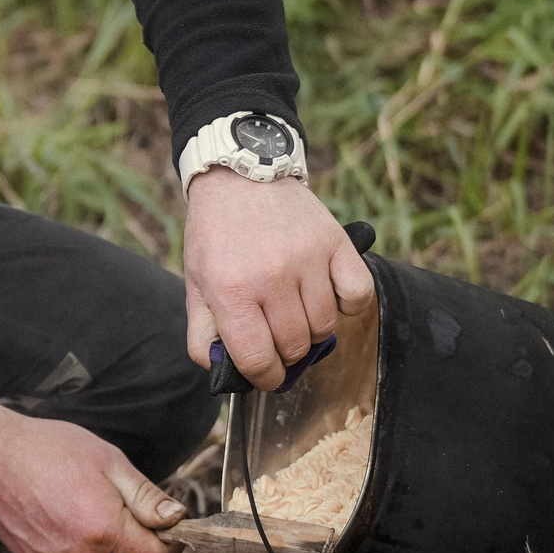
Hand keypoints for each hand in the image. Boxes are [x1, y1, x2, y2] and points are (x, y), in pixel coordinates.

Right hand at [0, 384, 183, 552]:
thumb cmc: (50, 448)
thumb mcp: (109, 461)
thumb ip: (147, 497)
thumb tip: (178, 519)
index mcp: (105, 530)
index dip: (171, 545)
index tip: (171, 527)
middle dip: (141, 544)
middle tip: (131, 508)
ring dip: (106, 543)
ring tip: (86, 502)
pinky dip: (77, 543)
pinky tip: (61, 511)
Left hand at [181, 169, 374, 389]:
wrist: (241, 175)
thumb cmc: (216, 234)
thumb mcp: (195, 282)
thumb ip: (204, 333)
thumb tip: (224, 372)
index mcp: (231, 289)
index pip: (257, 360)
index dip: (264, 377)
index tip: (267, 374)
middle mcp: (271, 276)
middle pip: (295, 347)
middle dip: (286, 352)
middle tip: (277, 336)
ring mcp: (307, 259)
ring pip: (325, 326)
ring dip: (312, 328)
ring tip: (295, 308)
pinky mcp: (335, 243)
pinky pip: (358, 295)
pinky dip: (348, 304)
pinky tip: (327, 294)